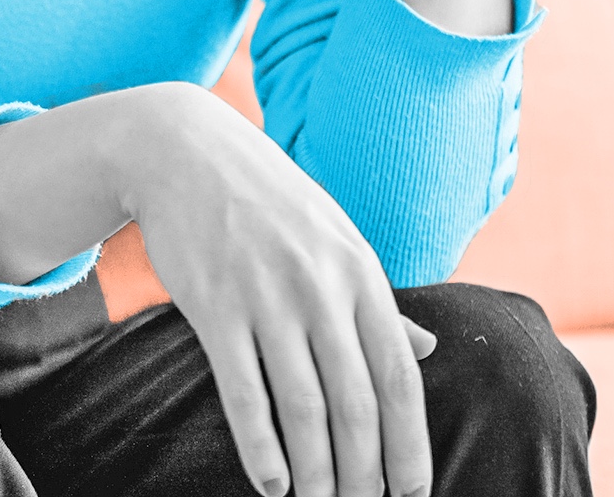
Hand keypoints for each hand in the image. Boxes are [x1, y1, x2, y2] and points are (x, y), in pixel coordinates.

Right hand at [121, 84, 437, 496]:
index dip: (410, 443)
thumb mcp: (338, 239)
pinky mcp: (215, 307)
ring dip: (316, 473)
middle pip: (356, 404)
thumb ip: (380, 301)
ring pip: (304, 408)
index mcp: (362, 273)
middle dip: (365, 474)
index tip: (415, 493)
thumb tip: (427, 349)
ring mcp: (268, 298)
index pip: (399, 376)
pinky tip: (272, 483)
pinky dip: (260, 447)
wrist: (186, 152)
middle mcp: (322, 288)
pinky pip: (244, 392)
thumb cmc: (271, 203)